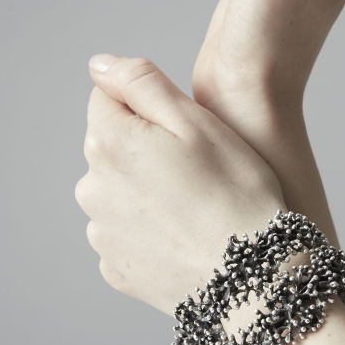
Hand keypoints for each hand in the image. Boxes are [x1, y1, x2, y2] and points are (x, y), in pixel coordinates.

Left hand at [74, 55, 285, 315]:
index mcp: (110, 143)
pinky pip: (127, 236)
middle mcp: (93, 187)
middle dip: (143, 151)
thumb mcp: (197, 121)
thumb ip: (141, 83)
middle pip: (110, 148)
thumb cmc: (235, 193)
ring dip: (144, 192)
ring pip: (117, 194)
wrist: (251, 279)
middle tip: (198, 172)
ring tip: (194, 208)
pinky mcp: (116, 268)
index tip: (184, 133)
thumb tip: (99, 65)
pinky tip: (185, 237)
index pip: (105, 100)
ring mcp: (102, 233)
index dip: (147, 108)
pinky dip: (149, 233)